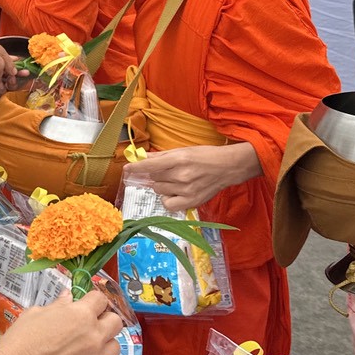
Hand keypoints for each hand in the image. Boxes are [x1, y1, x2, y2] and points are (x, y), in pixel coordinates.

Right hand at [0, 290, 122, 354]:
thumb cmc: (21, 343)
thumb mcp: (35, 315)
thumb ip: (58, 306)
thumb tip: (68, 297)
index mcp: (81, 314)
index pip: (100, 300)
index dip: (92, 302)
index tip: (87, 307)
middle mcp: (95, 335)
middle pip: (116, 322)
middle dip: (104, 321)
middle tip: (89, 328)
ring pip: (115, 347)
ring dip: (104, 346)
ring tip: (87, 352)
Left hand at [122, 143, 260, 211]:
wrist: (227, 167)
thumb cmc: (205, 156)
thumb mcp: (183, 150)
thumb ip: (162, 156)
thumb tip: (142, 157)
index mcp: (179, 159)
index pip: (150, 165)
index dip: (136, 167)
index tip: (127, 169)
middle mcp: (181, 175)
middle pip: (154, 178)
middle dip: (154, 175)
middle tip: (166, 171)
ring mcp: (186, 190)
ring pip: (159, 190)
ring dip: (161, 185)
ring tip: (174, 180)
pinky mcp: (191, 202)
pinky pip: (168, 204)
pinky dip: (167, 199)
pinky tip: (173, 193)